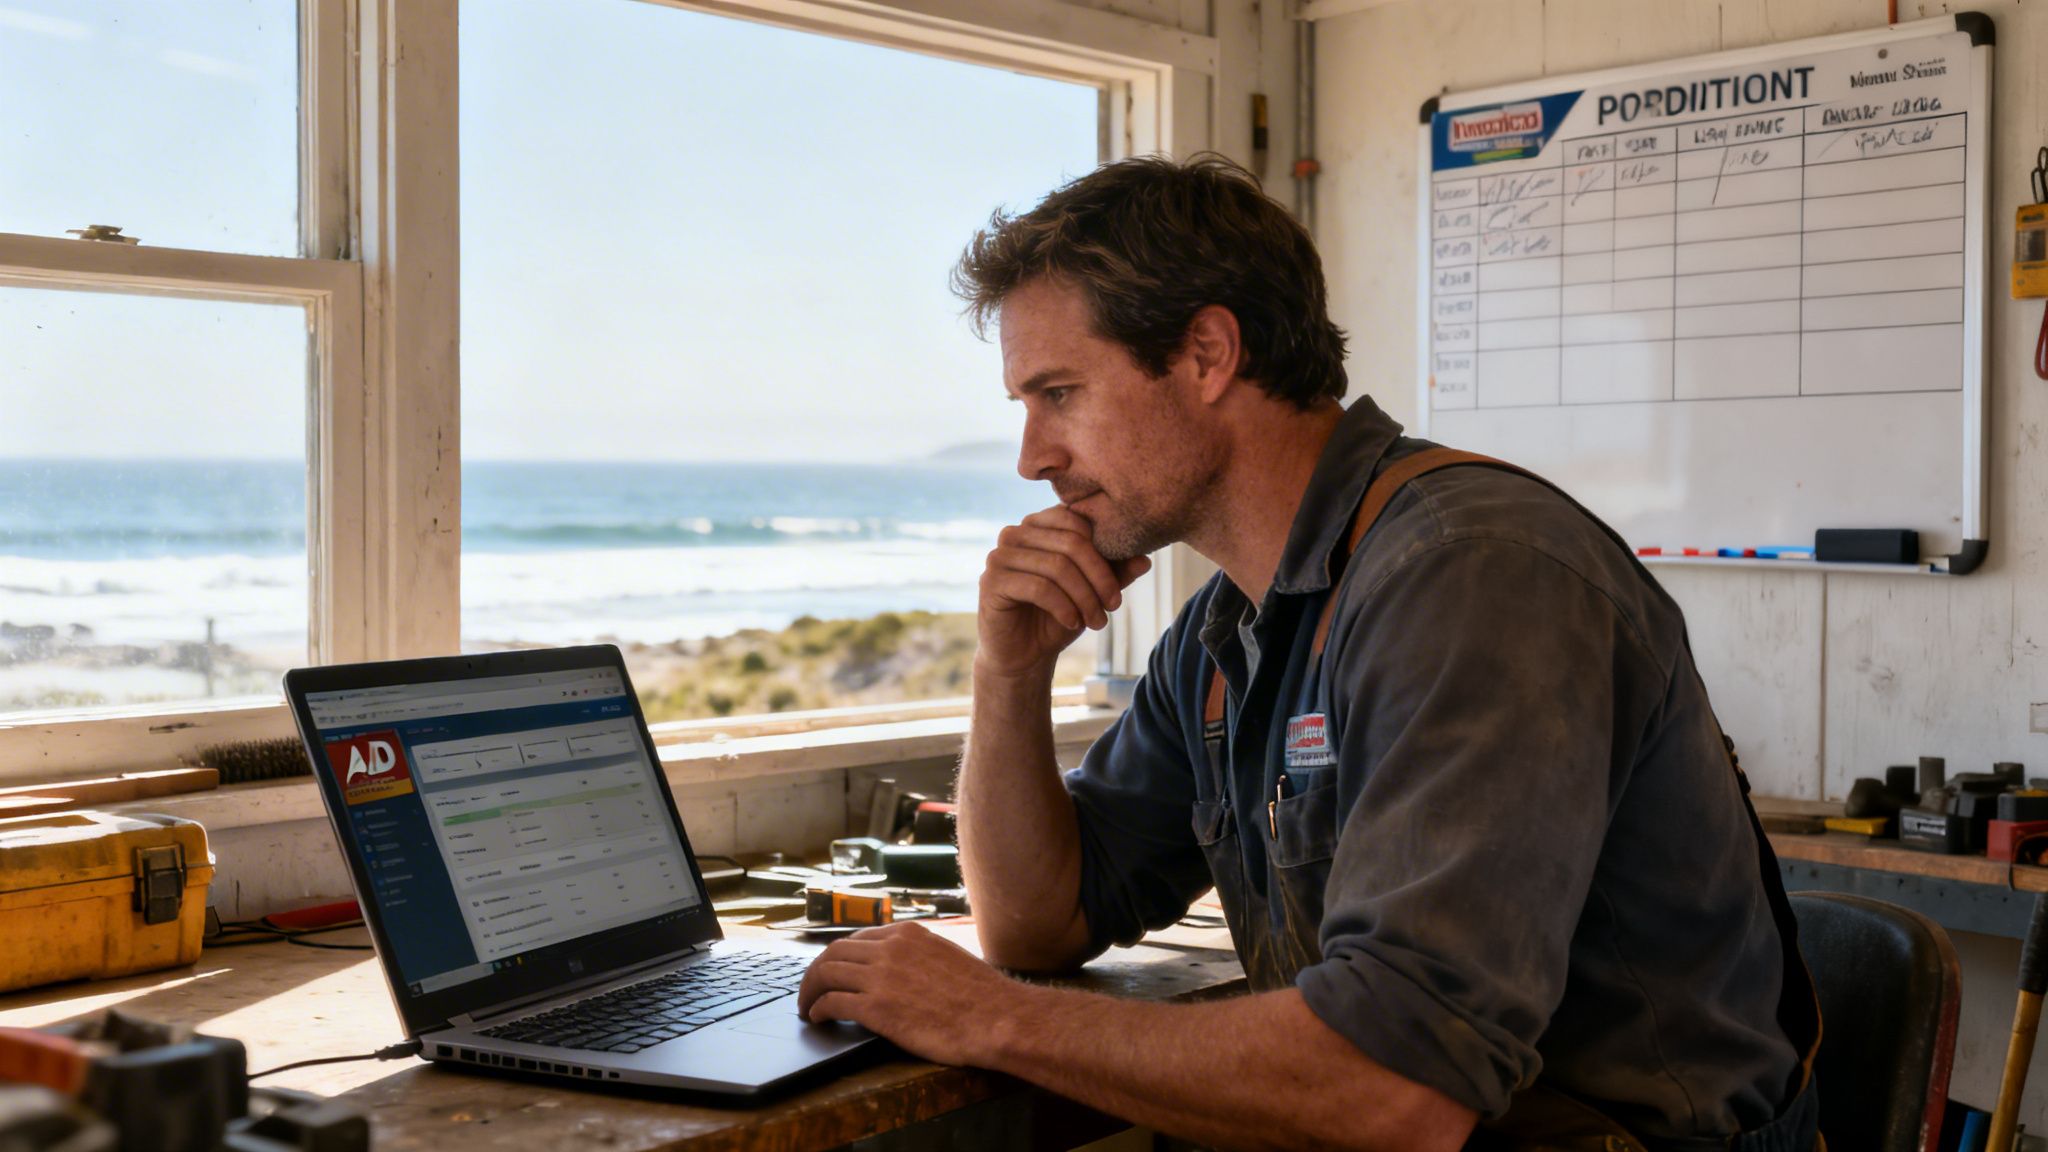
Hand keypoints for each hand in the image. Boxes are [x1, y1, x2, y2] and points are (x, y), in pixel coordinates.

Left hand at [797, 921, 1029, 1067]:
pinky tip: (817, 1019)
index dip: (839, 957)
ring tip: (807, 1007)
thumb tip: (907, 967)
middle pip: (834, 953)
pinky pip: (832, 1003)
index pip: (857, 938)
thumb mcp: (947, 957)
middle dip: (815, 972)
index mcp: (908, 934)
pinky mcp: (876, 1008)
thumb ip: (920, 956)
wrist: (996, 1018)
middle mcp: (890, 949)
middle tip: (810, 990)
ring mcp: (881, 977)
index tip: (833, 971)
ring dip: (810, 991)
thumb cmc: (981, 996)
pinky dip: (818, 1010)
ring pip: (826, 975)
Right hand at [977, 505, 1150, 679]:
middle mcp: (1016, 532)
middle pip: (1071, 543)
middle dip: (1099, 578)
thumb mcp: (1092, 592)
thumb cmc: (1057, 616)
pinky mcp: (991, 581)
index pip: (1078, 520)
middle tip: (1114, 606)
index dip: (1105, 551)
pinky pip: (1038, 587)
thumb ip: (1115, 572)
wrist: (1024, 654)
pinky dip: (1063, 607)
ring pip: (1057, 566)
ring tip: (1096, 621)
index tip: (1118, 587)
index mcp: (1040, 524)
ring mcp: (1000, 555)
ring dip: (1084, 598)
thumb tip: (1146, 559)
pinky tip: (1072, 622)